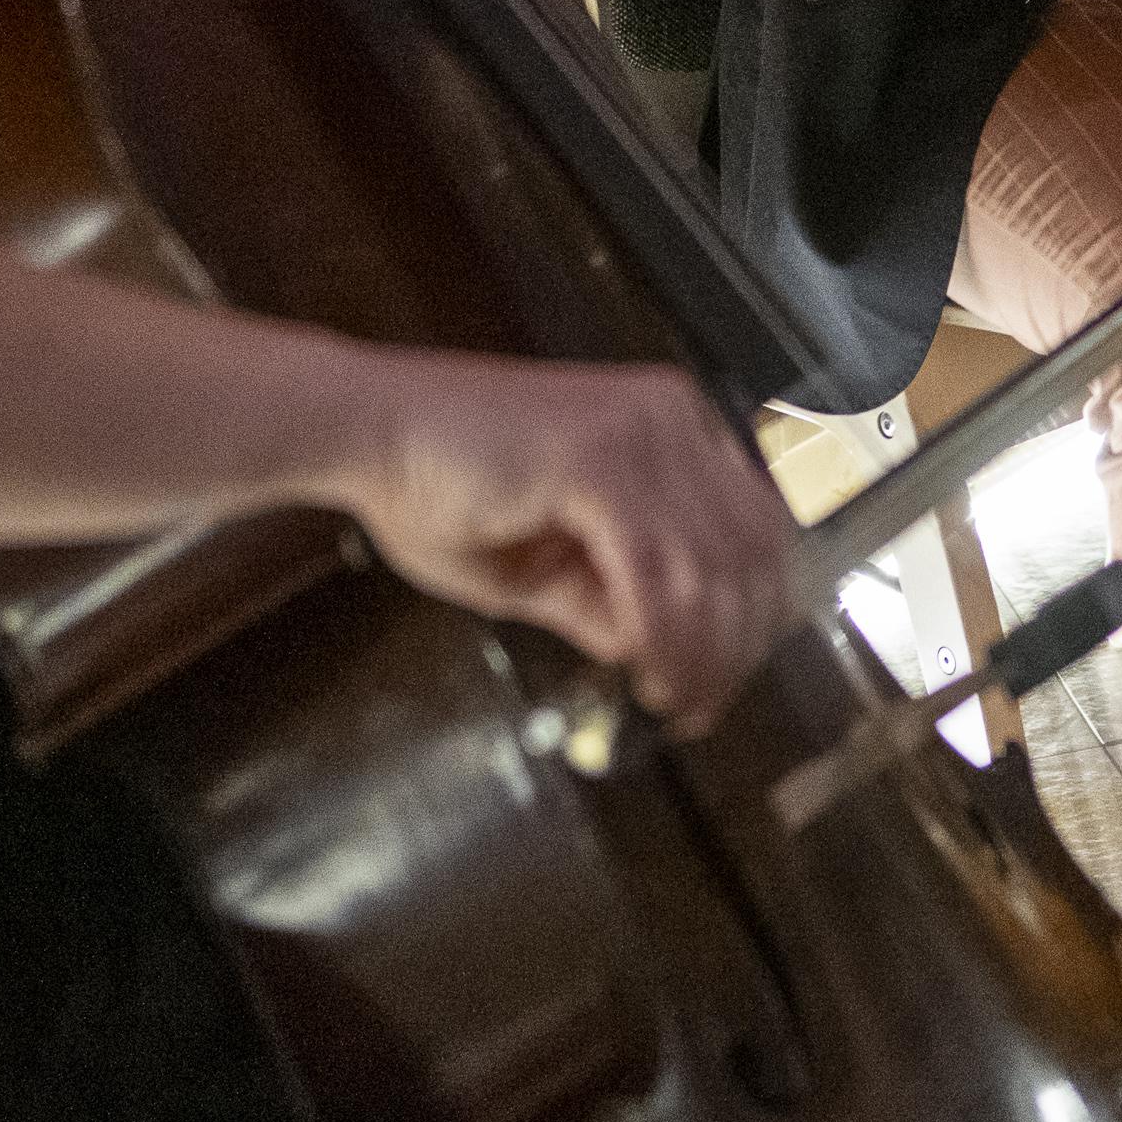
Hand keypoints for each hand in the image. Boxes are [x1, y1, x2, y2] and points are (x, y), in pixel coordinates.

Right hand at [325, 348, 799, 735]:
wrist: (363, 429)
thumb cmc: (436, 484)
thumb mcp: (543, 563)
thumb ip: (609, 599)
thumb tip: (664, 652)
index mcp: (673, 425)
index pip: (758, 525)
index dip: (758, 611)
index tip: (729, 674)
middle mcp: (672, 417)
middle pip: (752, 550)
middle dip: (737, 644)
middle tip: (706, 705)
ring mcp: (640, 431)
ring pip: (711, 569)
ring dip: (703, 653)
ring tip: (679, 702)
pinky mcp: (597, 459)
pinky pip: (655, 571)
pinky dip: (663, 636)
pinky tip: (651, 675)